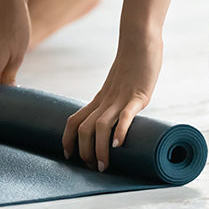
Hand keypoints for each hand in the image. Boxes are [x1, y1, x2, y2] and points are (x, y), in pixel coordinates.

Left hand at [62, 35, 161, 171]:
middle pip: (84, 128)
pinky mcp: (137, 95)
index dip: (68, 140)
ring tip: (103, 166)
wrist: (140, 40)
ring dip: (99, 149)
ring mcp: (120, 98)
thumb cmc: (132, 63)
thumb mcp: (119, 86)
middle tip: (93, 168)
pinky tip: (119, 145)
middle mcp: (105, 101)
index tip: (69, 156)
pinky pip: (126, 115)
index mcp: (99, 99)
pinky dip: (120, 131)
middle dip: (84, 152)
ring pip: (100, 126)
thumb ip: (117, 101)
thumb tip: (120, 120)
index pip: (74, 121)